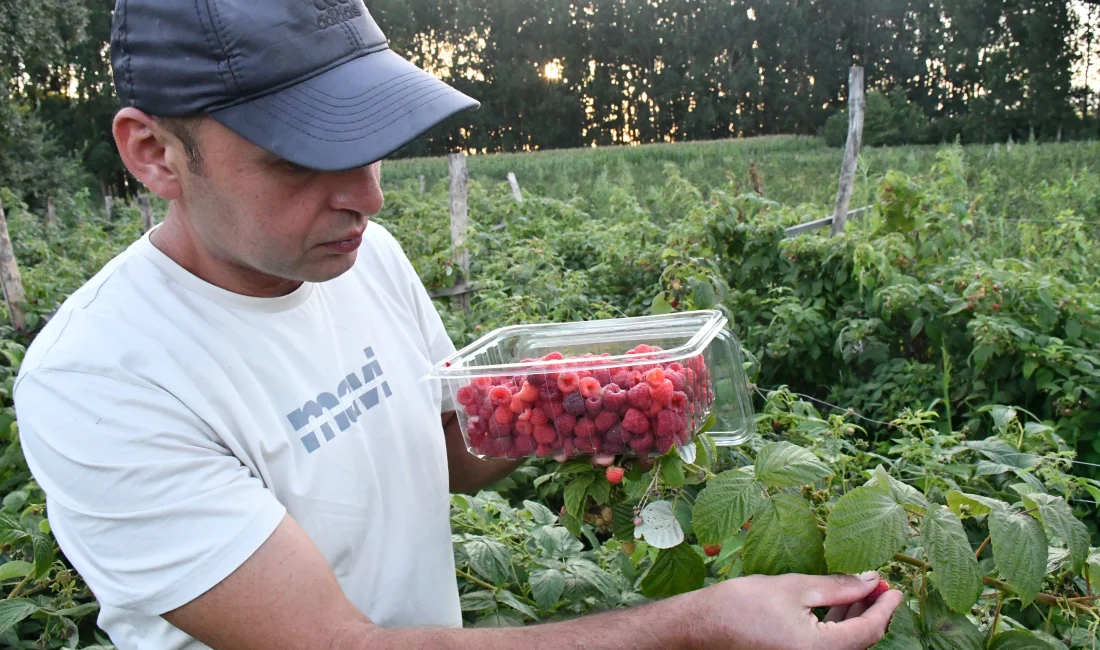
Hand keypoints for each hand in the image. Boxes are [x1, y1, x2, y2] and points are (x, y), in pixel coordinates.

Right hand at [692, 571, 902, 649]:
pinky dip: (837, 626)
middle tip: (879, 585)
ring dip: (855, 618)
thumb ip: (837, 587)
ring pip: (844, 644)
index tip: (894, 588)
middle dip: (871, 611)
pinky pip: (827, 645)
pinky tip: (838, 604)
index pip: (868, 630)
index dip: (884, 606)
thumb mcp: (795, 588)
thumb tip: (869, 581)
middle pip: (860, 641)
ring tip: (860, 590)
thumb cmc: (743, 605)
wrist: (702, 627)